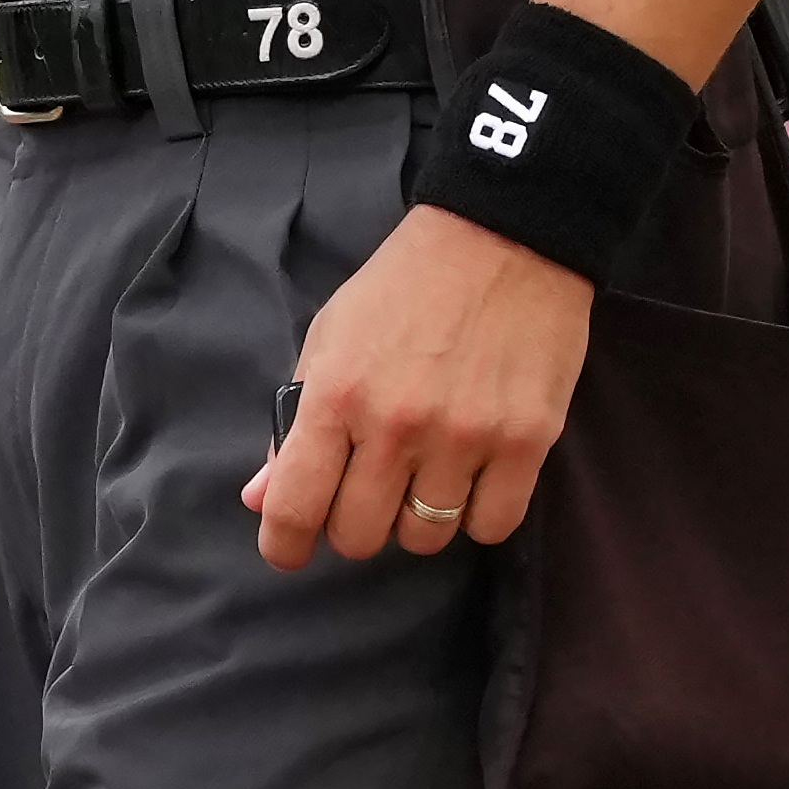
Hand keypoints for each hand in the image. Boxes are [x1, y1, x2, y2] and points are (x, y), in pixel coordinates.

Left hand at [249, 204, 591, 571]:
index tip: (288, 551)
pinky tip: (473, 478)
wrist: (504, 238)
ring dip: (417, 520)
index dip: (284, 545)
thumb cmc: (404, 289)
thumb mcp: (329, 340)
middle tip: (370, 491)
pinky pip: (491, 525)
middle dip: (356, 525)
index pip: (295, 507)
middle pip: (360, 537)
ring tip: (425, 475)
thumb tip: (261, 499)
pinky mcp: (527, 442)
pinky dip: (478, 515)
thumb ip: (293, 425)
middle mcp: (396, 425)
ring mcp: (464, 437)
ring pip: (425, 538)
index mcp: (336, 396)